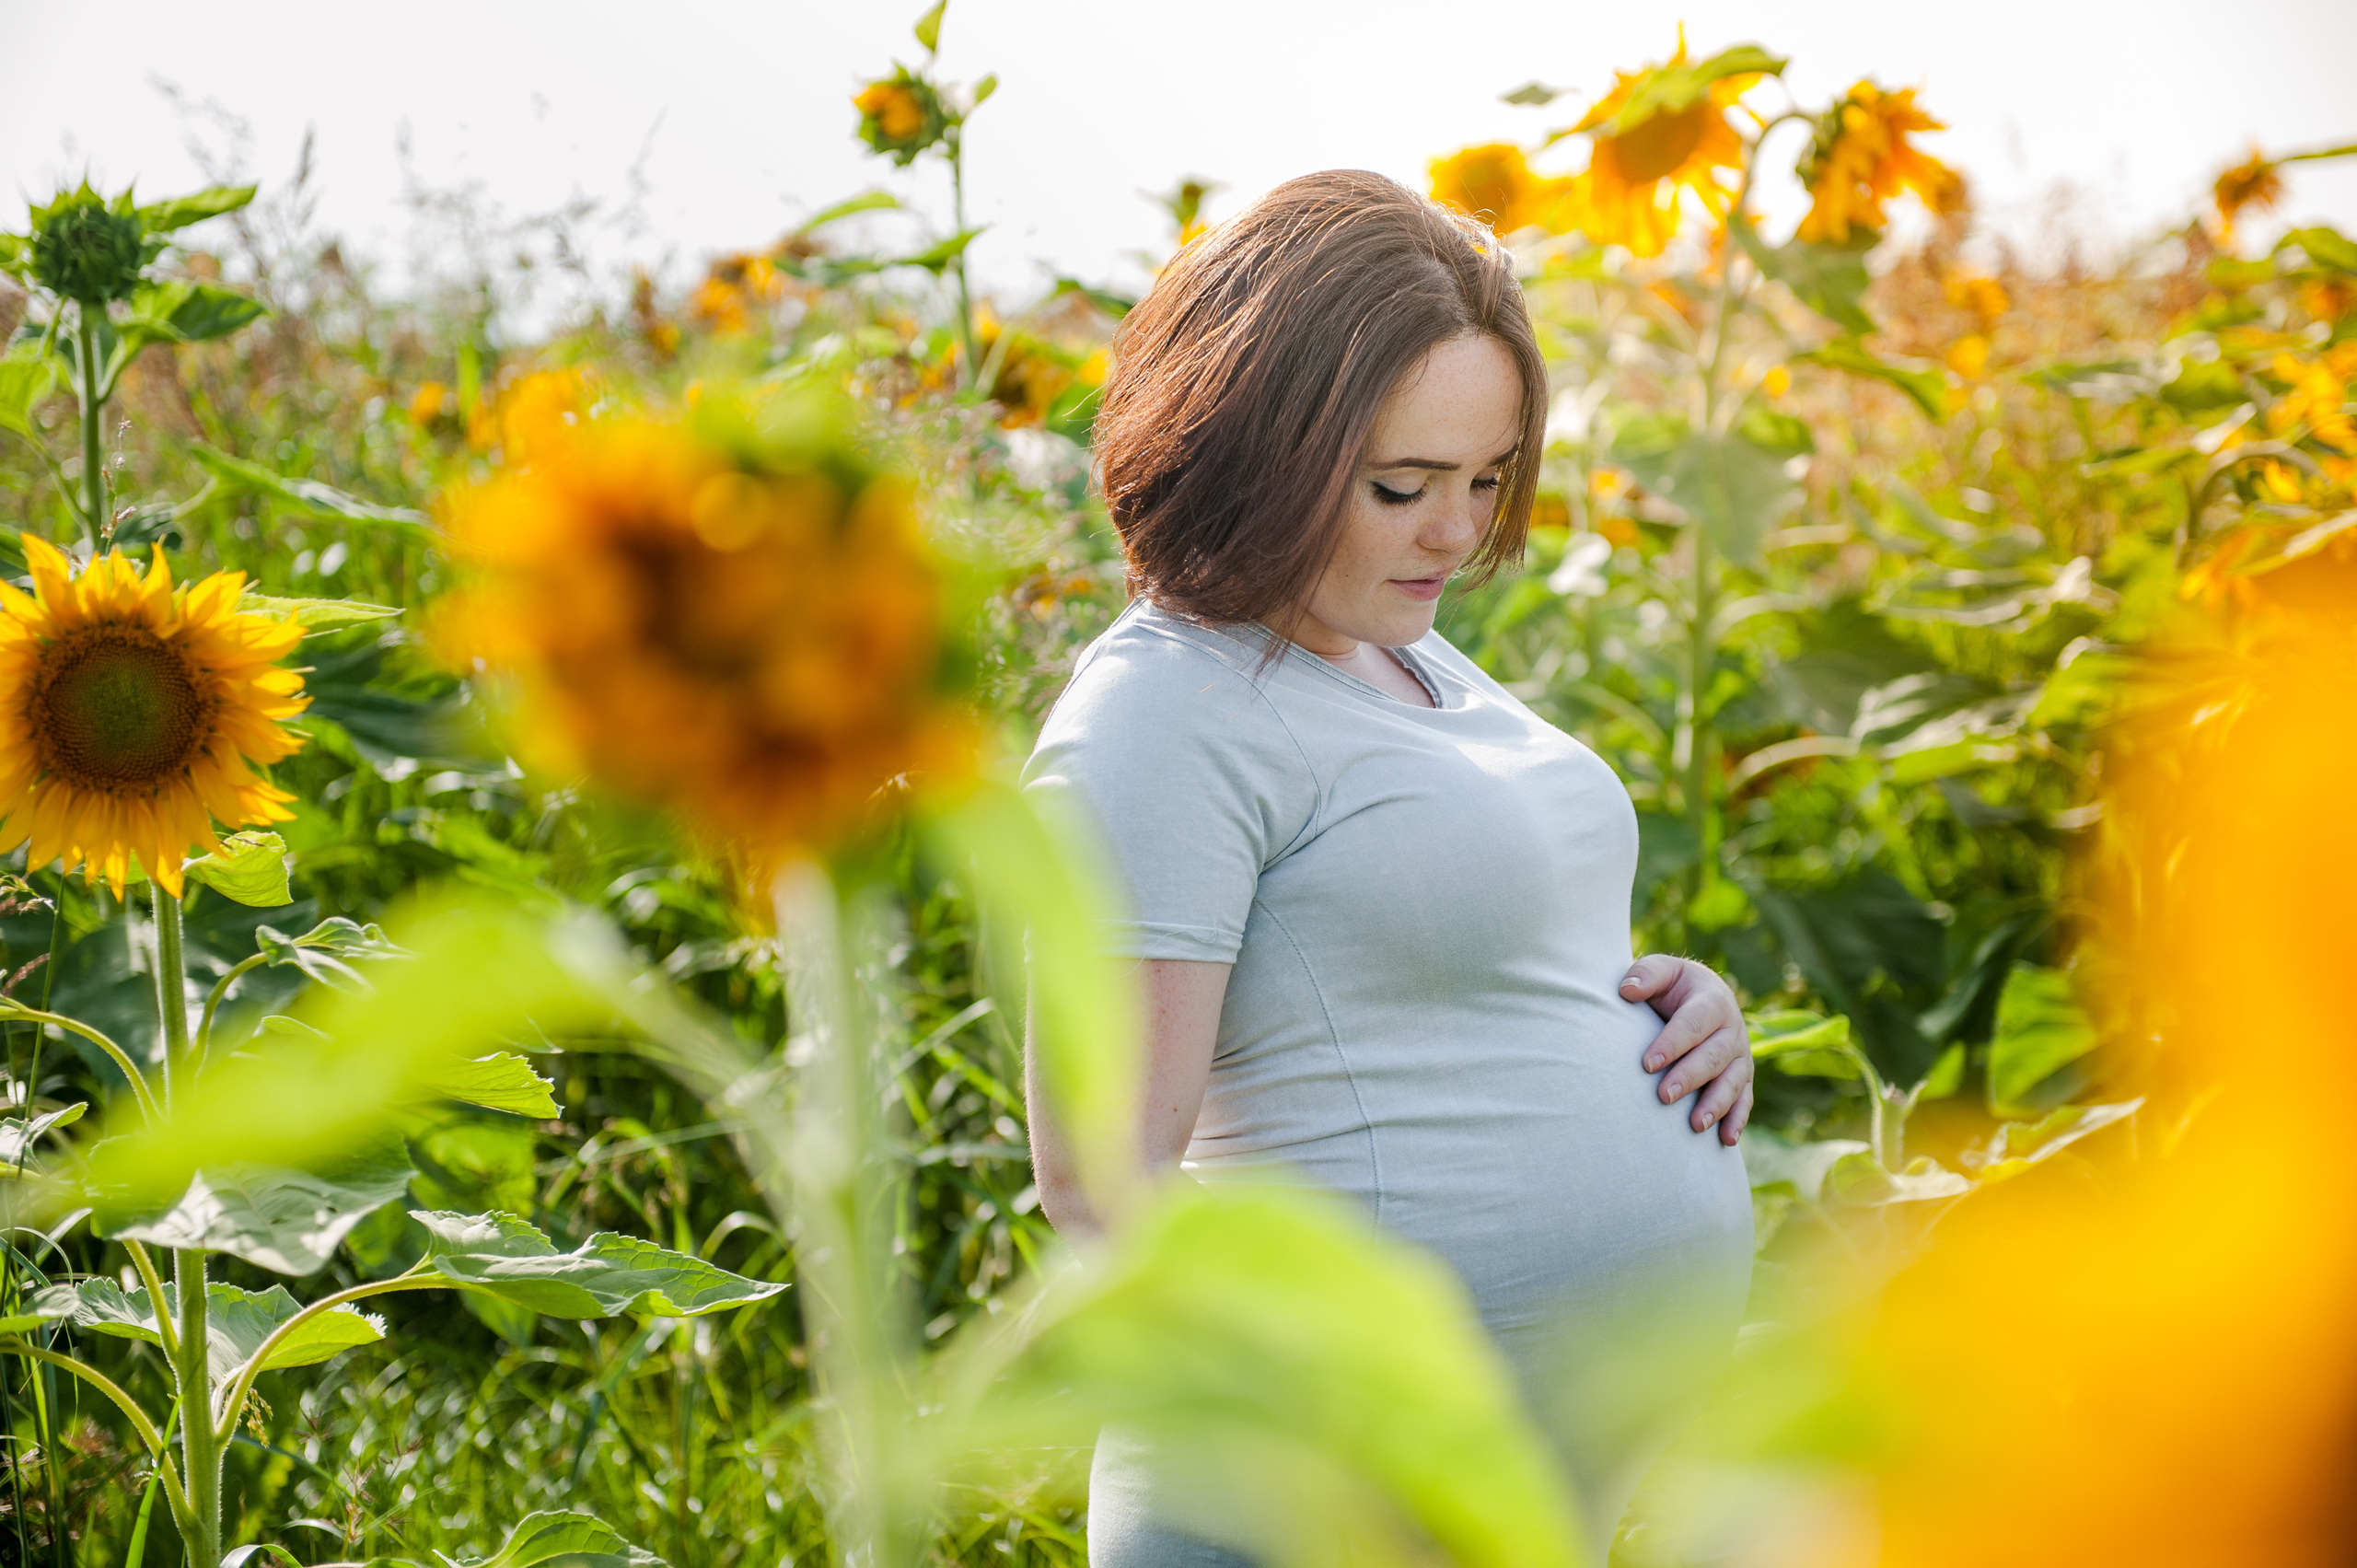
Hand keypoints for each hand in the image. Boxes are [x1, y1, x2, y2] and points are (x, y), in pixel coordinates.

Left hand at [1619, 955, 1752, 1144]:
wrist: (1701, 995)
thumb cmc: (1673, 986)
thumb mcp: (1661, 970)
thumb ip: (1646, 975)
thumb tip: (1626, 990)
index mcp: (1712, 1000)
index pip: (1692, 1024)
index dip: (1671, 1044)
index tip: (1646, 1064)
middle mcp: (1732, 1028)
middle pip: (1714, 1056)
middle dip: (1689, 1077)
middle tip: (1663, 1096)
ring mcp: (1741, 1055)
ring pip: (1733, 1081)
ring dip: (1716, 1104)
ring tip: (1695, 1125)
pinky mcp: (1743, 1076)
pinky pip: (1745, 1099)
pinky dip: (1737, 1119)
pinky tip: (1726, 1140)